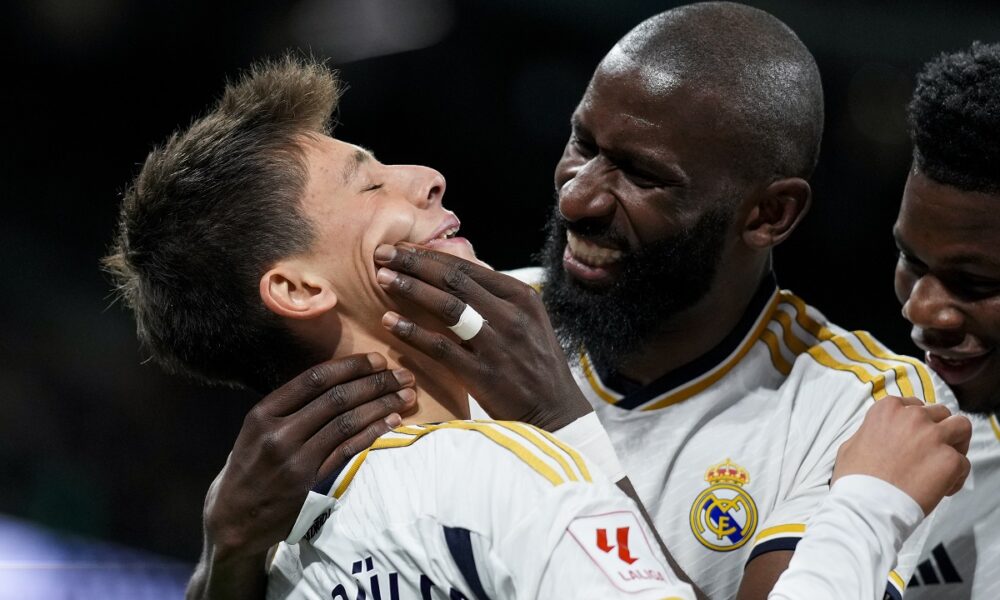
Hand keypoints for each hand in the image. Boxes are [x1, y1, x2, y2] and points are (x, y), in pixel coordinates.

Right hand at [203, 353, 415, 558]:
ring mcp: (296, 461)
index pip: (315, 379)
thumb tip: (339, 378)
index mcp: (264, 413)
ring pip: (348, 423)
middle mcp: (279, 434)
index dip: (351, 366)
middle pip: (337, 398)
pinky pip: (349, 451)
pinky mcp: (311, 484)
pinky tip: (392, 422)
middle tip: (402, 376)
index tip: (378, 360)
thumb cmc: (250, 466)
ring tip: (406, 396)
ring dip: (382, 406)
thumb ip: (291, 406)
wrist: (234, 518)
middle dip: (375, 383)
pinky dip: (373, 433)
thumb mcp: (257, 429)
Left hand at [373, 243, 590, 430]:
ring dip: (411, 288)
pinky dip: (413, 332)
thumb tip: (457, 276)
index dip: (431, 255)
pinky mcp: (483, 374)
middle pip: (454, 280)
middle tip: (383, 253)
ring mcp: (497, 344)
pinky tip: (390, 322)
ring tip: (382, 278)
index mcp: (521, 296)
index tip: (403, 247)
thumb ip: (497, 299)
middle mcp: (511, 315)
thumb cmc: (537, 365)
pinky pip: (441, 347)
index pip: (468, 267)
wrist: (557, 412)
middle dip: (415, 263)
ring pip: (447, 306)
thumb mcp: (528, 321)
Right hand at [833, 396, 970, 513]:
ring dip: (956, 443)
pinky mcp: (950, 460)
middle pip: (941, 413)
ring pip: (962, 427)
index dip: (917, 423)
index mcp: (888, 409)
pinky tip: (940, 489)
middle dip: (939, 429)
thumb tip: (877, 435)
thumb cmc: (855, 479)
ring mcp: (934, 437)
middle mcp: (913, 417)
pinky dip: (956, 477)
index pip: (915, 405)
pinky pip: (964, 464)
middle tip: (932, 450)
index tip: (914, 438)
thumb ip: (871, 432)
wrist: (867, 505)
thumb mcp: (852, 444)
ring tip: (945, 462)